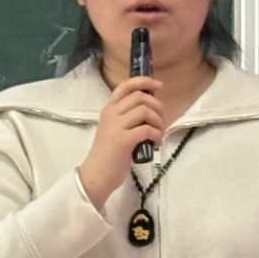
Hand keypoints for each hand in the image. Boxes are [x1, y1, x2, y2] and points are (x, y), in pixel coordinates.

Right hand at [78, 74, 163, 210]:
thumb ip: (127, 117)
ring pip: (145, 111)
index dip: (144, 81)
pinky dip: (157, 135)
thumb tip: (151, 110)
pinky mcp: (123, 141)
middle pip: (140, 97)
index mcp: (109, 109)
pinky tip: (156, 143)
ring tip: (159, 133)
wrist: (96, 176)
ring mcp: (116, 127)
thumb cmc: (108, 154)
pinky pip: (147, 130)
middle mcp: (111, 114)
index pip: (126, 86)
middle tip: (162, 120)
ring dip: (158, 121)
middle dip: (157, 106)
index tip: (158, 85)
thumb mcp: (114, 129)